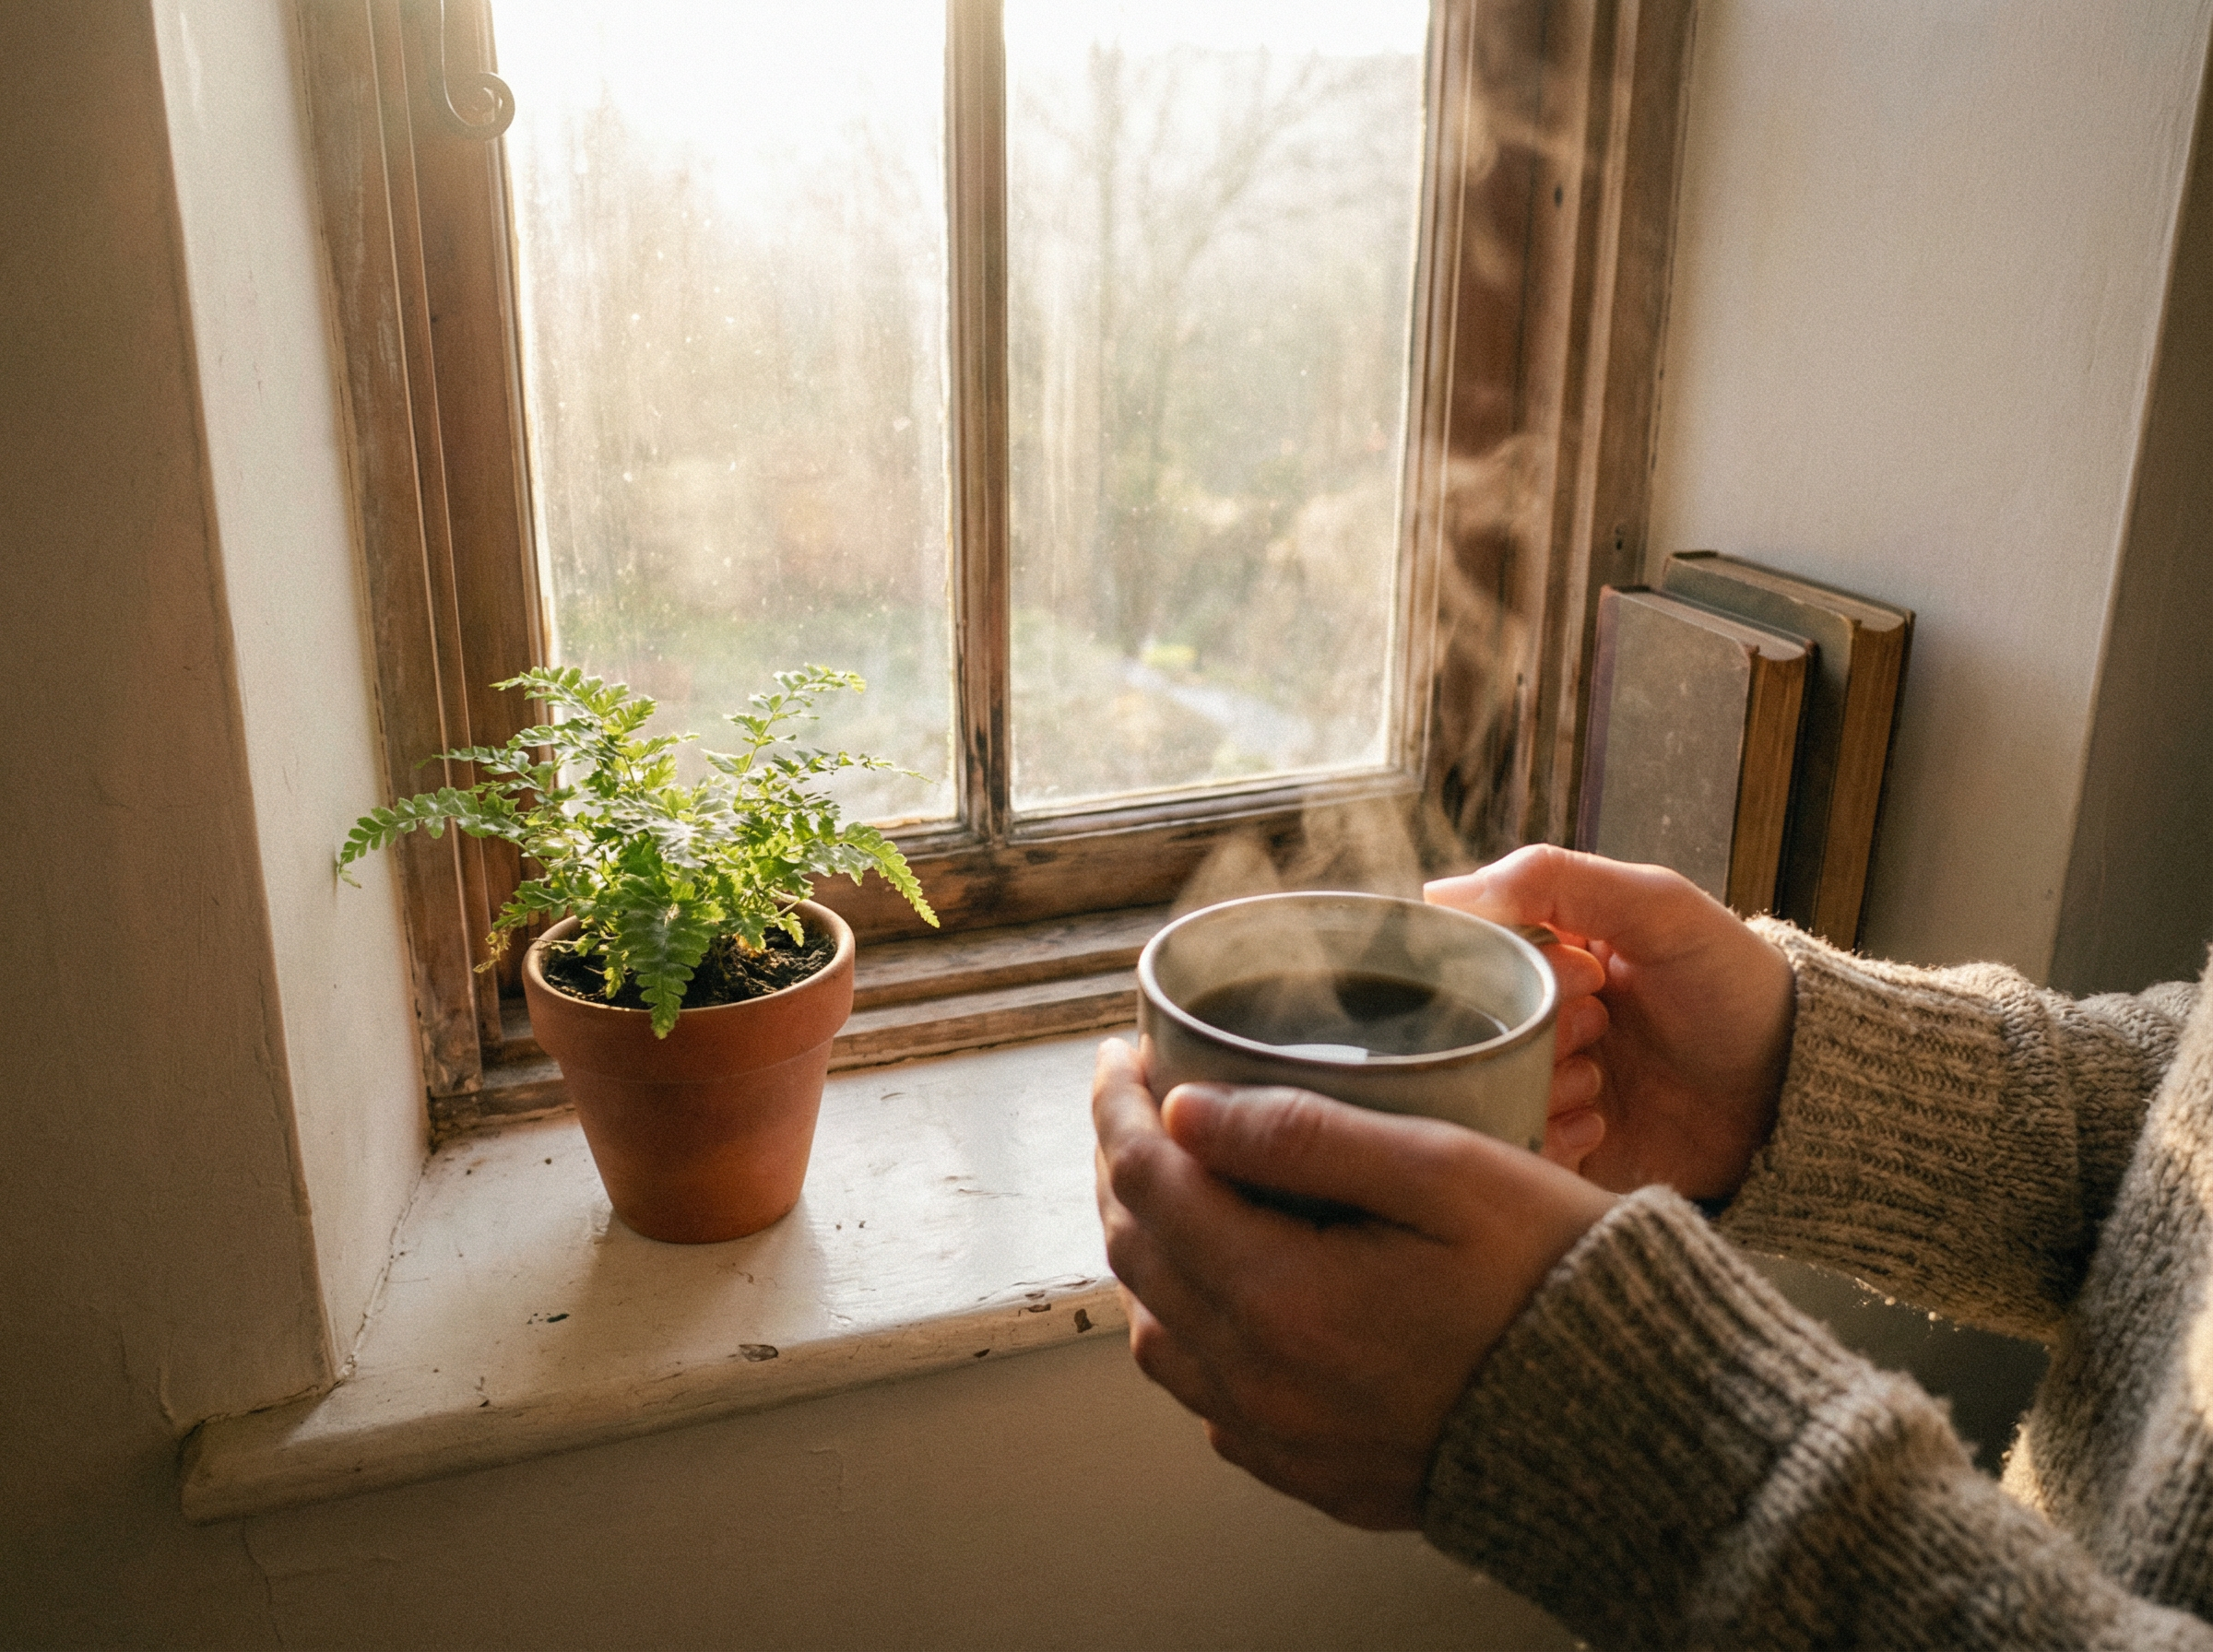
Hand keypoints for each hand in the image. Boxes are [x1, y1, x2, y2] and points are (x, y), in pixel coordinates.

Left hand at [1092, 1038, 1614, 1529]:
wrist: (1637, 1427)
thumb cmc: (1556, 1280)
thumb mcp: (1445, 1174)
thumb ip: (1309, 1137)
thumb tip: (1187, 1109)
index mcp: (1283, 1299)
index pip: (1149, 1183)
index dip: (1120, 1107)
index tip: (1122, 1054)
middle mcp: (1261, 1381)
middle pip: (1137, 1256)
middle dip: (1123, 1165)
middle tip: (1137, 1101)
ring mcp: (1281, 1437)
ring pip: (1158, 1333)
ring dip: (1147, 1249)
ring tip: (1171, 1180)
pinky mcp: (1311, 1470)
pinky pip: (1208, 1394)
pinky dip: (1190, 1326)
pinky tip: (1224, 1283)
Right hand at [1425, 844, 1794, 1199]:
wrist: (1796, 1092)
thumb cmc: (1734, 985)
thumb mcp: (1657, 906)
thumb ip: (1555, 879)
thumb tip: (1440, 894)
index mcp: (1547, 953)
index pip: (1471, 952)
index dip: (1505, 962)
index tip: (1579, 969)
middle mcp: (1536, 1018)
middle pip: (1473, 1026)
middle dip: (1529, 1027)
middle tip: (1596, 1024)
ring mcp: (1546, 1084)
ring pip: (1486, 1089)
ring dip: (1538, 1081)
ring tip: (1599, 1078)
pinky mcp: (1561, 1149)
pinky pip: (1514, 1150)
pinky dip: (1547, 1135)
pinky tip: (1598, 1120)